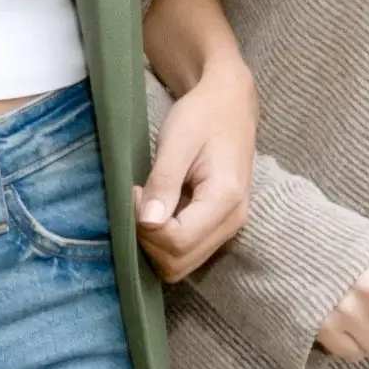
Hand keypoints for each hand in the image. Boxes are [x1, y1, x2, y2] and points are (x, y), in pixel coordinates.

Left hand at [135, 63, 256, 282]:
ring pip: (182, 264)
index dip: (146, 226)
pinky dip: (165, 241)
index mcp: (226, 199)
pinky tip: (160, 210)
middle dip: (149, 239)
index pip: (178, 240)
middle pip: (179, 261)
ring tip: (150, 204)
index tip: (135, 191)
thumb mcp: (178, 142)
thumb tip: (148, 223)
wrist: (229, 104)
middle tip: (139, 200)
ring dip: (155, 243)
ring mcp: (229, 228)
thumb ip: (164, 182)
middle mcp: (233, 221)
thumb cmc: (203, 116)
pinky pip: (187, 252)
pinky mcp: (219, 227)